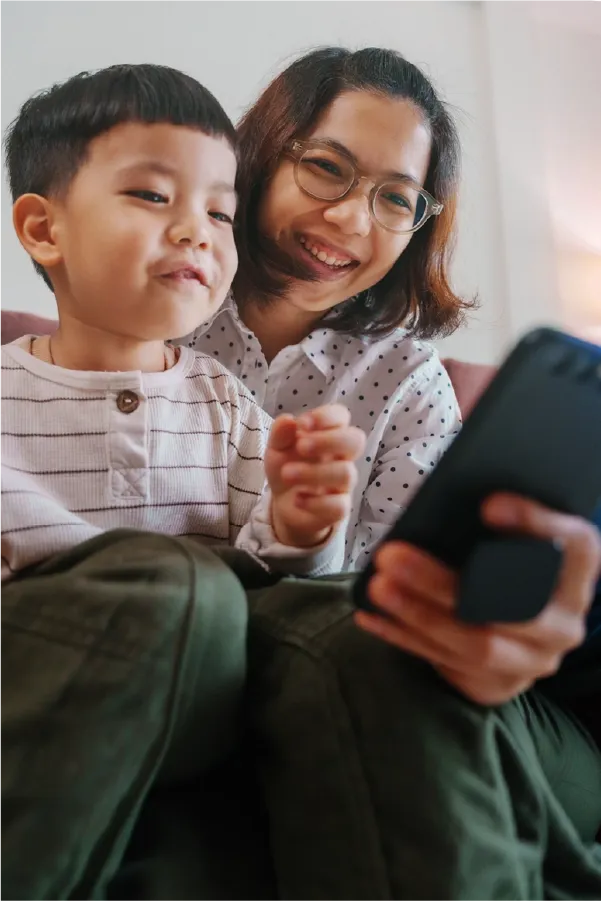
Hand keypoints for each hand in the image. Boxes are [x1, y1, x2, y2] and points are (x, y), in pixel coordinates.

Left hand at [266, 404, 364, 548]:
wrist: (285, 504)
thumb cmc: (287, 466)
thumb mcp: (277, 449)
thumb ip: (280, 434)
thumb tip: (288, 420)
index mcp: (329, 434)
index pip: (341, 416)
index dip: (326, 417)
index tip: (302, 424)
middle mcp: (342, 456)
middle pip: (356, 440)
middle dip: (329, 441)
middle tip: (301, 447)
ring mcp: (343, 483)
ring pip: (346, 473)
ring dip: (314, 472)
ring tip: (287, 474)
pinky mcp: (339, 508)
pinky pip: (339, 505)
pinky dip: (316, 503)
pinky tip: (297, 499)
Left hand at [355, 493, 600, 704]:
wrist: (524, 633)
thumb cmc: (510, 566)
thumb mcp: (516, 540)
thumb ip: (495, 525)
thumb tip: (442, 503)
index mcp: (577, 571)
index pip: (573, 544)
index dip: (535, 523)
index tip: (488, 504)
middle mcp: (564, 621)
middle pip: (510, 606)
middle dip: (444, 582)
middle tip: (393, 555)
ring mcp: (533, 660)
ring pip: (475, 643)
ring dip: (418, 614)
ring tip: (378, 586)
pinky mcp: (498, 684)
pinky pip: (445, 662)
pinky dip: (403, 636)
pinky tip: (370, 615)